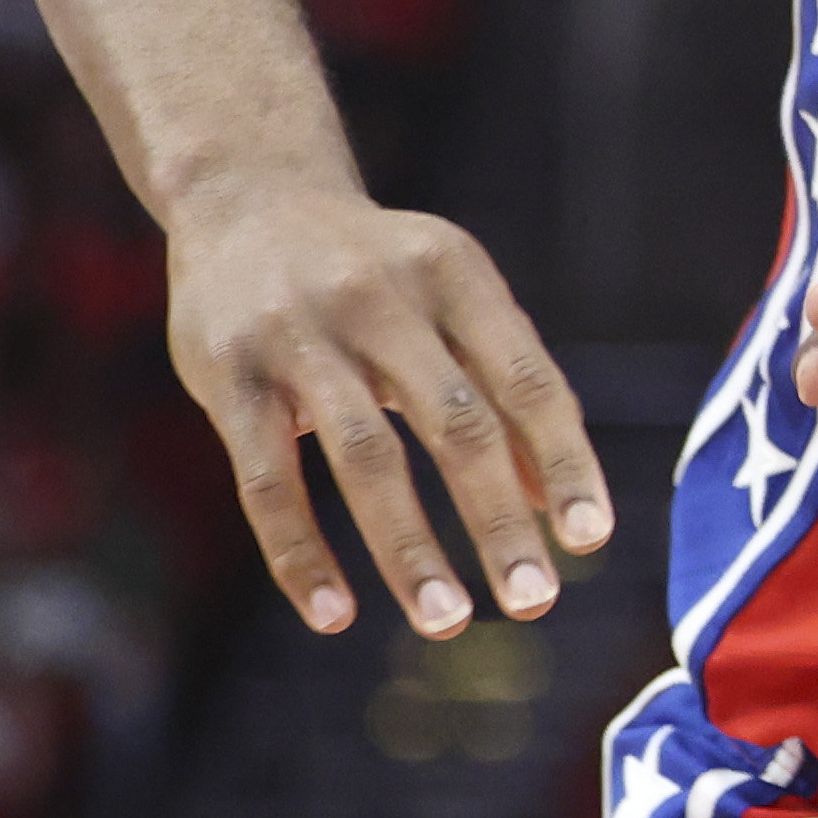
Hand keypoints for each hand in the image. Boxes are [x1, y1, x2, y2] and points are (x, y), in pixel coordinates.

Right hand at [167, 187, 612, 636]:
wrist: (244, 198)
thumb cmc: (376, 274)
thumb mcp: (450, 303)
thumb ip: (504, 394)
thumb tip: (564, 512)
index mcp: (453, 274)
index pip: (526, 379)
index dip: (564, 460)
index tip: (590, 540)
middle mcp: (379, 297)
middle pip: (456, 422)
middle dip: (498, 519)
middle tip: (533, 601)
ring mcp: (298, 334)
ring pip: (364, 455)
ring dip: (408, 548)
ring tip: (447, 619)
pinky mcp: (226, 375)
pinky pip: (268, 480)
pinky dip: (302, 553)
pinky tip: (334, 615)